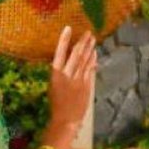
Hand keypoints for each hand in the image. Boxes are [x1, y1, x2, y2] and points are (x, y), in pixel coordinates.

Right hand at [43, 27, 96, 148]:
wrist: (65, 119)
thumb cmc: (56, 103)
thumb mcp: (53, 85)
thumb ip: (61, 72)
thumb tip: (68, 58)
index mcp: (55, 74)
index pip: (59, 52)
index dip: (64, 40)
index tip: (68, 28)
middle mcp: (67, 75)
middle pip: (76, 54)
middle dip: (82, 42)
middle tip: (88, 32)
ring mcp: (78, 80)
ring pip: (85, 61)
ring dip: (89, 49)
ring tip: (92, 39)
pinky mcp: (86, 86)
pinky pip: (90, 70)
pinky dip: (93, 61)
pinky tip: (95, 54)